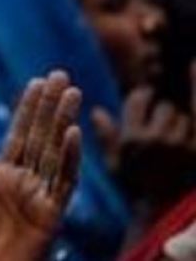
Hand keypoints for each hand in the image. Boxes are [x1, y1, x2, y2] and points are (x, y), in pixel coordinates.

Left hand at [0, 71, 81, 260]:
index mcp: (2, 177)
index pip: (21, 135)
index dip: (30, 109)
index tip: (36, 81)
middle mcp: (24, 184)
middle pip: (41, 138)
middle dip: (50, 106)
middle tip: (60, 74)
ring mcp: (39, 199)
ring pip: (55, 153)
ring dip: (63, 122)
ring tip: (71, 91)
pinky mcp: (48, 218)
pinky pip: (63, 184)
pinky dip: (70, 158)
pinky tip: (73, 132)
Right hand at [92, 63, 195, 202]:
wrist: (168, 213)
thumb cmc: (139, 190)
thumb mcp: (117, 166)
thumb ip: (107, 136)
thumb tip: (95, 111)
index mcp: (132, 140)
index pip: (137, 102)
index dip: (142, 101)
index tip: (144, 102)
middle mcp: (154, 140)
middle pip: (163, 107)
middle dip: (165, 115)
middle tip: (165, 133)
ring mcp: (179, 145)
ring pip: (182, 116)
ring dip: (182, 123)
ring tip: (177, 143)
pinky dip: (195, 88)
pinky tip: (193, 66)